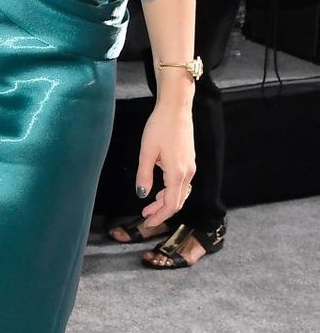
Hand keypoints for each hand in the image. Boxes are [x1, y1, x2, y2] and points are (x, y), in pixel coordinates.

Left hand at [135, 100, 194, 226]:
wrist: (176, 109)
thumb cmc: (159, 127)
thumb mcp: (146, 152)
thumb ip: (144, 175)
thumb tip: (142, 194)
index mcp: (177, 173)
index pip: (171, 204)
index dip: (160, 216)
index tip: (147, 223)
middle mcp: (188, 172)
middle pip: (177, 201)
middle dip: (162, 211)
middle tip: (145, 217)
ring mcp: (190, 167)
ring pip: (180, 193)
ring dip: (165, 202)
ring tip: (148, 206)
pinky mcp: (189, 161)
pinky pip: (181, 183)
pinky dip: (170, 191)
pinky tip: (159, 190)